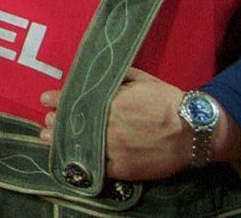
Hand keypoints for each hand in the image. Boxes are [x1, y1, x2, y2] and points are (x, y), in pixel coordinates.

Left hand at [37, 67, 189, 180]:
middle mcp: (110, 125)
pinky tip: (72, 158)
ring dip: (62, 142)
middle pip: (75, 124)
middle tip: (48, 121)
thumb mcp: (142, 79)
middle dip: (57, 122)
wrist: (195, 131)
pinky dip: (82, 162)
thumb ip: (117, 76)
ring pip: (81, 146)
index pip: (76, 100)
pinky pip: (97, 167)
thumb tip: (96, 72)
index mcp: (113, 102)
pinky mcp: (124, 168)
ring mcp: (116, 149)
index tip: (45, 100)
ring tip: (49, 138)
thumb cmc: (168, 102)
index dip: (57, 100)